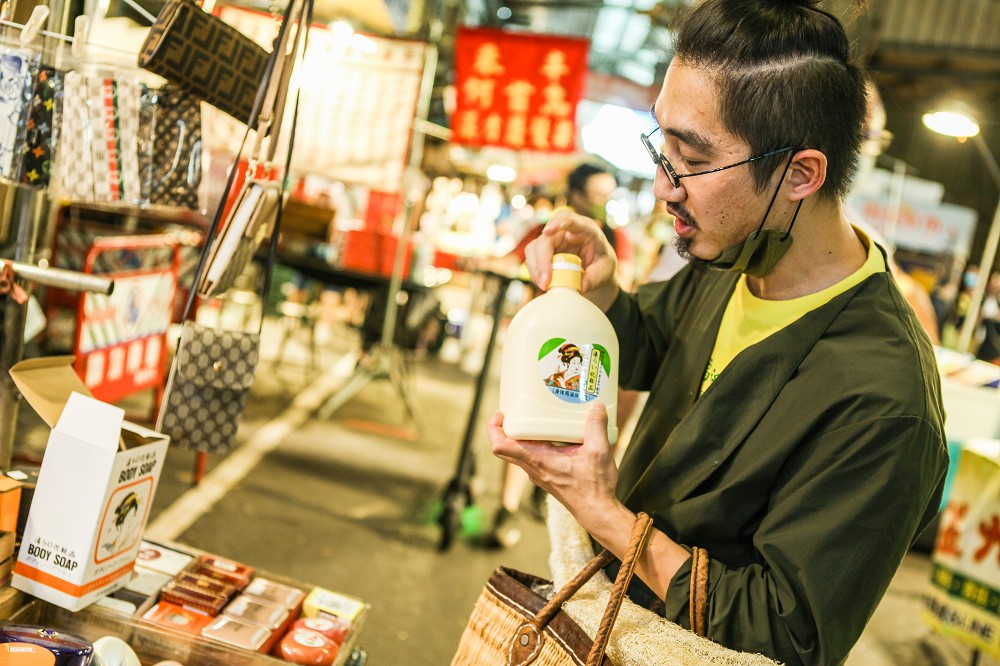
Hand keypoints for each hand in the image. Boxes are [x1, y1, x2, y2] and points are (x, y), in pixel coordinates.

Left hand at [488, 402, 621, 531]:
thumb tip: (596, 406)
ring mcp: (538, 473)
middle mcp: (533, 467)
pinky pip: (530, 457)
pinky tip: (552, 435)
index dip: (494, 428)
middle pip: (504, 447)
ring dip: (518, 436)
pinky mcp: (546, 475)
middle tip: (513, 410)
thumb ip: (596, 427)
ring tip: (532, 417)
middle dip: (503, 428)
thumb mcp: (598, 452)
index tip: (501, 413)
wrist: (597, 512)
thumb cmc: (594, 488)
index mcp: (538, 460)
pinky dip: (533, 444)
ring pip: (517, 453)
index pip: (501, 447)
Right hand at [523, 209, 619, 309]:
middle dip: (542, 260)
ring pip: (534, 248)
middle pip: (546, 238)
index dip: (557, 223)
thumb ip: (594, 278)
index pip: (568, 219)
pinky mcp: (544, 252)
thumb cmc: (602, 264)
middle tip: (546, 282)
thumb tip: (579, 287)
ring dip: (536, 268)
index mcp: (585, 229)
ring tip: (545, 286)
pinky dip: (535, 273)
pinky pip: (532, 260)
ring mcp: (553, 241)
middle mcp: (566, 232)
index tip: (546, 231)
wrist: (597, 268)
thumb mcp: (605, 272)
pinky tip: (544, 283)